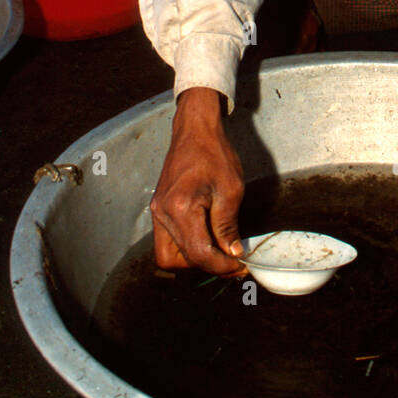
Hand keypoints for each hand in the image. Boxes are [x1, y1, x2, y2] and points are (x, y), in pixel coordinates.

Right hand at [150, 87, 245, 272]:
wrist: (195, 131)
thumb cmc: (215, 154)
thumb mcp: (231, 190)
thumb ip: (228, 226)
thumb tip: (232, 253)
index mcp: (180, 208)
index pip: (198, 253)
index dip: (221, 266)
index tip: (240, 266)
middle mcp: (162, 214)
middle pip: (177, 260)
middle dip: (206, 266)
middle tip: (231, 262)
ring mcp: (157, 212)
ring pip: (168, 255)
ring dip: (193, 260)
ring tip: (220, 252)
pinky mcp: (159, 210)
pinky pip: (168, 240)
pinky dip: (187, 247)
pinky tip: (208, 239)